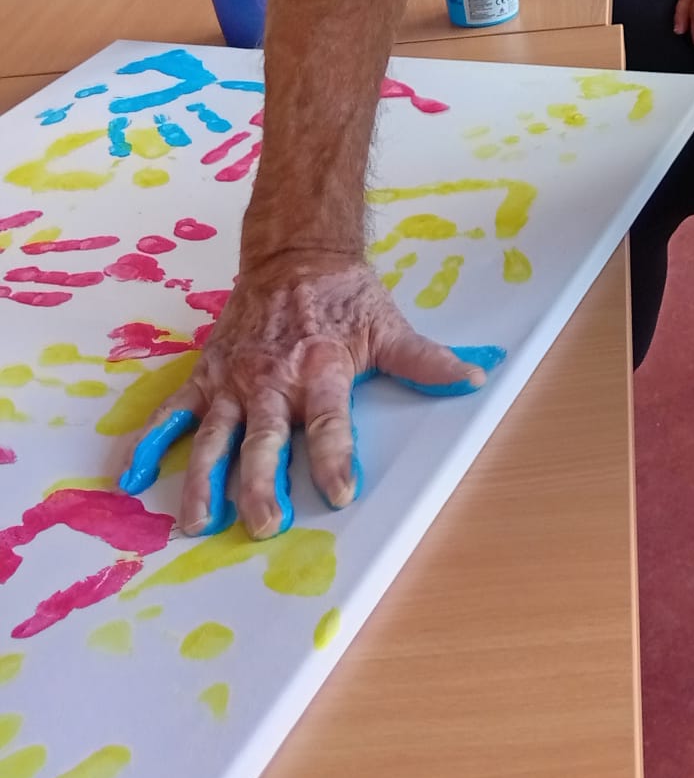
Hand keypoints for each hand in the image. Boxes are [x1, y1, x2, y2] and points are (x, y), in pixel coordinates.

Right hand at [120, 251, 493, 538]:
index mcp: (321, 369)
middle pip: (265, 440)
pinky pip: (174, 413)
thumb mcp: (388, 325)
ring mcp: (234, 379)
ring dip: (205, 480)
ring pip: (215, 437)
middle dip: (262, 484)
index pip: (329, 422)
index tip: (338, 494)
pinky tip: (133, 477)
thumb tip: (476, 377)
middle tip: (262, 525)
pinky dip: (151, 444)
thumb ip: (427, 360)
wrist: (294, 253)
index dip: (334, 458)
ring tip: (197, 523)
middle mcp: (273, 379)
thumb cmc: (345, 296)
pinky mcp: (207, 375)